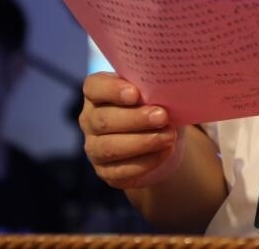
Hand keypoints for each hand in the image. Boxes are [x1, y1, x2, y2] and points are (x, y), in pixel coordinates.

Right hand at [78, 71, 186, 188]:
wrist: (163, 138)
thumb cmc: (156, 106)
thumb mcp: (156, 93)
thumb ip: (154, 88)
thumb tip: (167, 90)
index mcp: (97, 93)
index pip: (94, 87)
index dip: (111, 90)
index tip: (135, 94)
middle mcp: (90, 120)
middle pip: (103, 120)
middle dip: (135, 119)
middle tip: (162, 116)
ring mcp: (94, 148)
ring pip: (109, 147)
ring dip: (142, 142)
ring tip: (169, 136)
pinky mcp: (106, 172)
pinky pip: (121, 171)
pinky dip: (146, 161)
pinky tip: (166, 151)